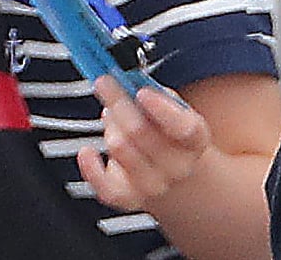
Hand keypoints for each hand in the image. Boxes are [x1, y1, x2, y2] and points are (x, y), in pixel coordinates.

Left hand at [77, 74, 210, 212]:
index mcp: (194, 139)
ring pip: (120, 149)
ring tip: (110, 113)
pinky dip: (91, 169)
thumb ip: (154, 93)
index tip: (141, 92)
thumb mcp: (171, 107)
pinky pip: (106, 189)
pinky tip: (87, 152)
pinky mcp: (129, 199)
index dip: (161, 110)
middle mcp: (178, 167)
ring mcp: (154, 186)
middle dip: (118, 102)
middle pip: (140, 132)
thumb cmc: (167, 131)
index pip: (183, 128)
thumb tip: (128, 81)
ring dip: (109, 125)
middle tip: (103, 82)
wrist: (173, 173)